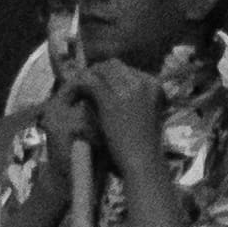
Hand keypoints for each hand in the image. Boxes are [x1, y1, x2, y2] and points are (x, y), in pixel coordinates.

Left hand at [88, 59, 175, 179]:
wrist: (143, 162)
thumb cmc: (145, 146)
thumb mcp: (146, 115)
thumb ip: (135, 99)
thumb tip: (113, 90)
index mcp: (154, 85)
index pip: (126, 69)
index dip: (109, 74)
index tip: (98, 84)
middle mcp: (142, 82)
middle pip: (112, 65)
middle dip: (96, 73)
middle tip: (84, 86)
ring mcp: (128, 89)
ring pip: (99, 71)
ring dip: (85, 78)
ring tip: (76, 91)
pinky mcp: (112, 100)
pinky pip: (90, 82)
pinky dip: (78, 86)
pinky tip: (73, 96)